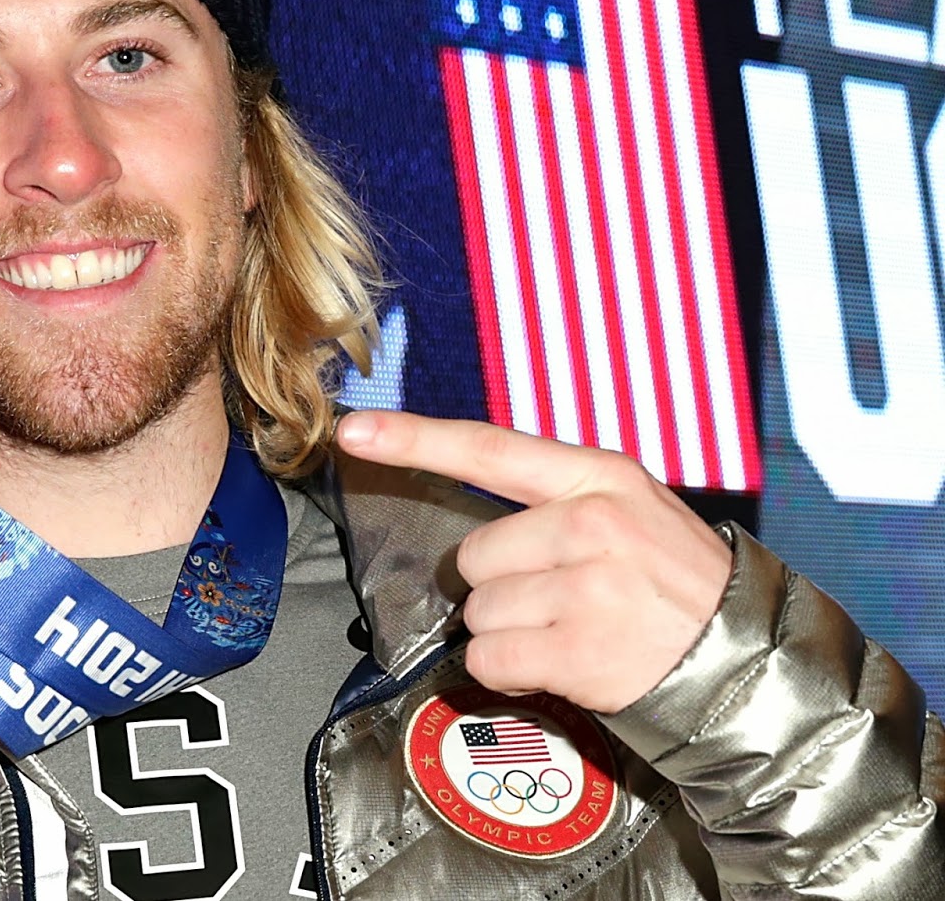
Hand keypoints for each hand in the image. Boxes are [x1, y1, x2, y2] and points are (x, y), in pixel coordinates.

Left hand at [334, 411, 731, 713]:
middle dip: (500, 586)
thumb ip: (558, 500)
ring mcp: (587, 587)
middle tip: (560, 600)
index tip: (352, 429)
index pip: (487, 450)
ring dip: (509, 633)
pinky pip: (489, 659)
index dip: (412, 439)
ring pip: (479, 611)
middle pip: (474, 553)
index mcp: (599, 477)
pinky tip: (562, 664)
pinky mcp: (580, 650)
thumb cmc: (677, 585)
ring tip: (571, 631)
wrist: (749, 659)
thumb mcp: (633, 510)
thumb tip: (478, 525)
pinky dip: (511, 673)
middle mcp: (591, 523)